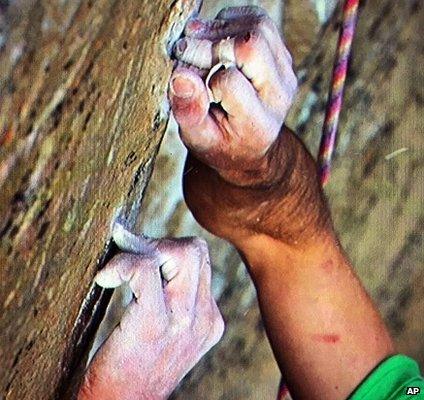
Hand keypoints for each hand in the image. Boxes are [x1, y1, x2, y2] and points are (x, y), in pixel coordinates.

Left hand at [78, 225, 223, 399]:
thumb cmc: (135, 368)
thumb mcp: (168, 334)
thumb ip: (172, 300)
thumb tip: (150, 257)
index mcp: (209, 319)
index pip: (200, 260)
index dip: (169, 250)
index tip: (140, 254)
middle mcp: (204, 317)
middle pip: (195, 249)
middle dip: (159, 243)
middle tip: (130, 255)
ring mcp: (183, 320)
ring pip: (178, 252)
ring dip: (143, 250)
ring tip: (119, 269)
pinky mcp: (154, 323)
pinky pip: (145, 270)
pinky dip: (122, 265)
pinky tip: (106, 278)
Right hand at [169, 7, 328, 245]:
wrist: (249, 147)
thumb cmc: (220, 145)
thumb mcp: (199, 140)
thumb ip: (189, 112)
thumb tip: (181, 74)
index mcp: (258, 123)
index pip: (228, 81)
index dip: (199, 74)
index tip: (182, 76)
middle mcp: (278, 95)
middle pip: (250, 45)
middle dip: (211, 42)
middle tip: (184, 49)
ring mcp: (285, 74)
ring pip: (257, 26)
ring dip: (221, 28)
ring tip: (196, 41)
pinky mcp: (282, 58)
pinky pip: (260, 22)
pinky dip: (233, 22)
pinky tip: (215, 39)